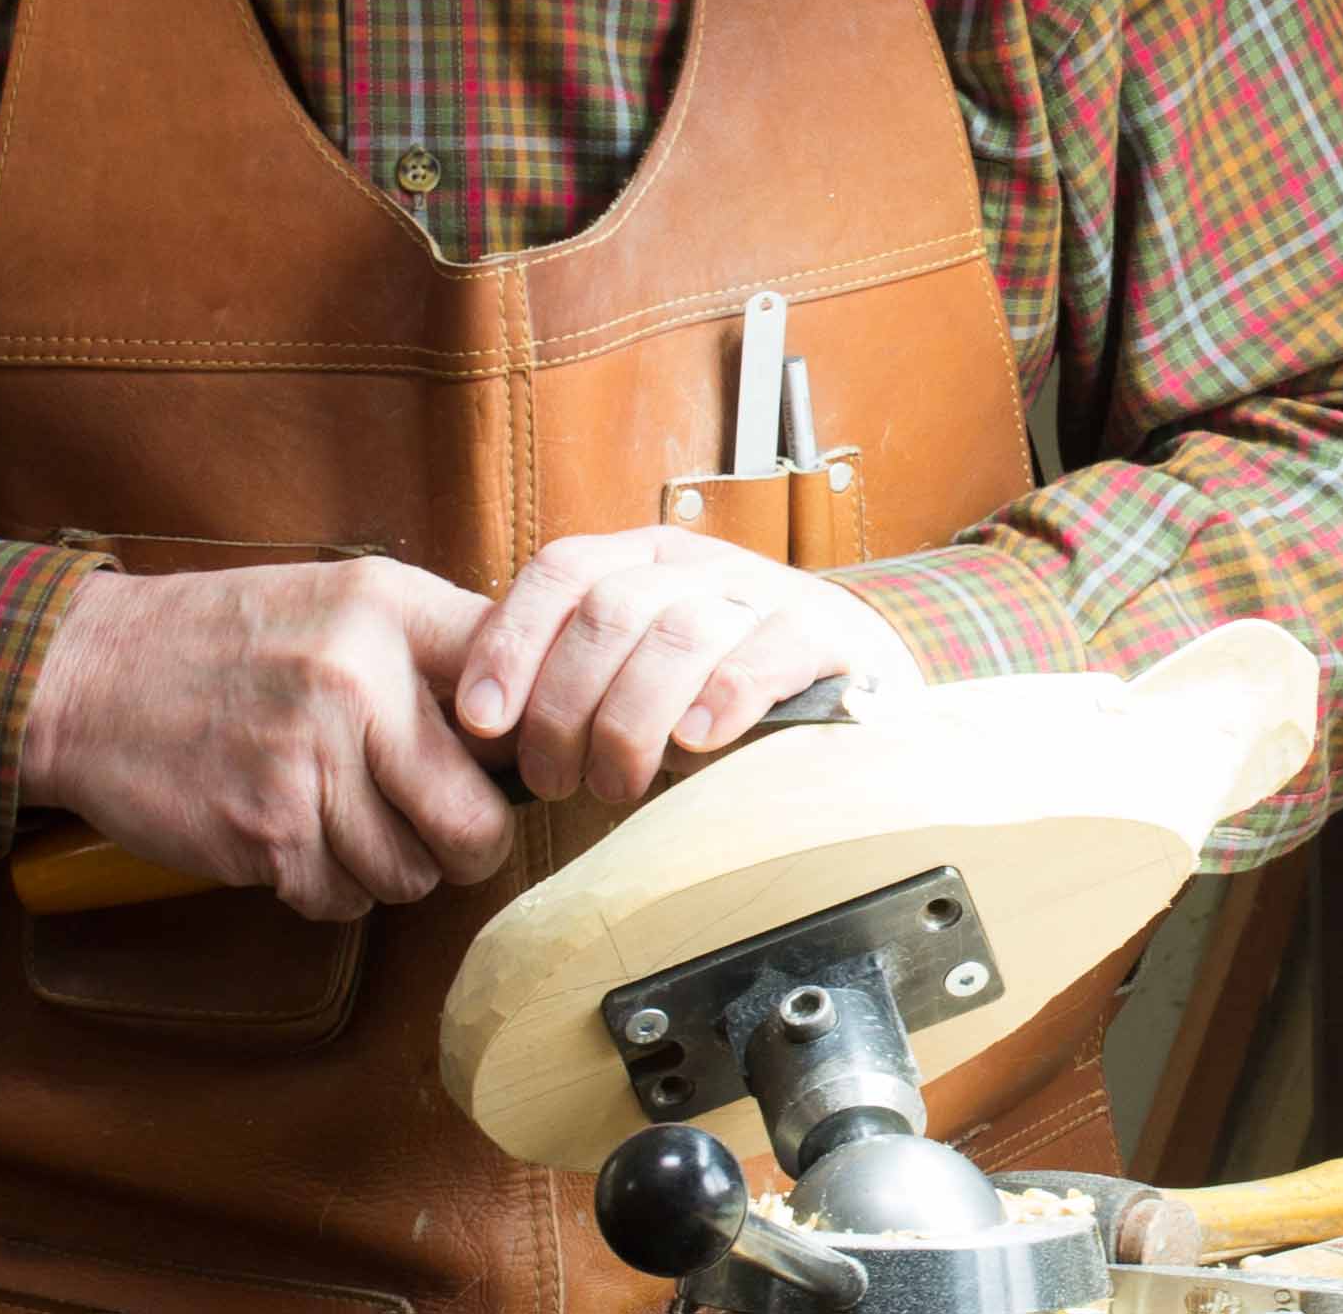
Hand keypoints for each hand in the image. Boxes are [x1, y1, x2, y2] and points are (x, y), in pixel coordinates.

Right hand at [17, 557, 515, 920]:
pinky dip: (333, 887)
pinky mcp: (263, 833)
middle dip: (472, 845)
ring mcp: (307, 763)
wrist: (90, 677)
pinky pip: (342, 898)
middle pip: (476, 820)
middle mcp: (355, 682)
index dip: (532, 742)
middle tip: (453, 834)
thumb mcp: (341, 598)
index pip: (514, 685)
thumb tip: (532, 717)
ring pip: (410, 873)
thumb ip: (436, 644)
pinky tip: (303, 840)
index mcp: (387, 610)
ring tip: (355, 823)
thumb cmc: (231, 640)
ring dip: (394, 869)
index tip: (518, 765)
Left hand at [455, 529, 922, 805]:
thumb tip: (483, 730)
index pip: (560, 571)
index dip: (512, 643)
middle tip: (556, 781)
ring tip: (618, 784)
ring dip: (630, 721)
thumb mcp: (641, 669)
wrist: (859, 678)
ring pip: (675, 634)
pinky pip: (763, 654)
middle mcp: (697, 564)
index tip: (483, 719)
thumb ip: (577, 678)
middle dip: (564, 707)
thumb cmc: (725, 689)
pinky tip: (696, 745)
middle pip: (608, 611)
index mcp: (642, 558)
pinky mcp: (821, 634)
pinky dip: (721, 699)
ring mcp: (762, 594)